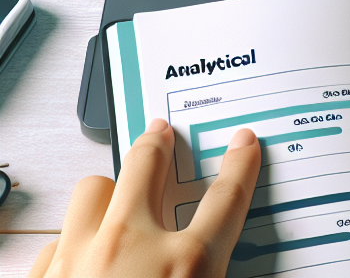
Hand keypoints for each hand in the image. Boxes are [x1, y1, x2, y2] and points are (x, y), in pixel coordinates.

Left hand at [29, 119, 260, 277]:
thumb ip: (211, 266)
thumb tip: (218, 253)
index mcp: (187, 267)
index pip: (227, 199)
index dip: (239, 166)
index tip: (243, 145)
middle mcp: (131, 253)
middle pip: (146, 168)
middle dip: (156, 147)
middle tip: (161, 135)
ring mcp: (79, 265)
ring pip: (91, 193)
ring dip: (106, 196)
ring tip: (117, 202)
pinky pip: (55, 244)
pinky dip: (71, 246)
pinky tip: (81, 257)